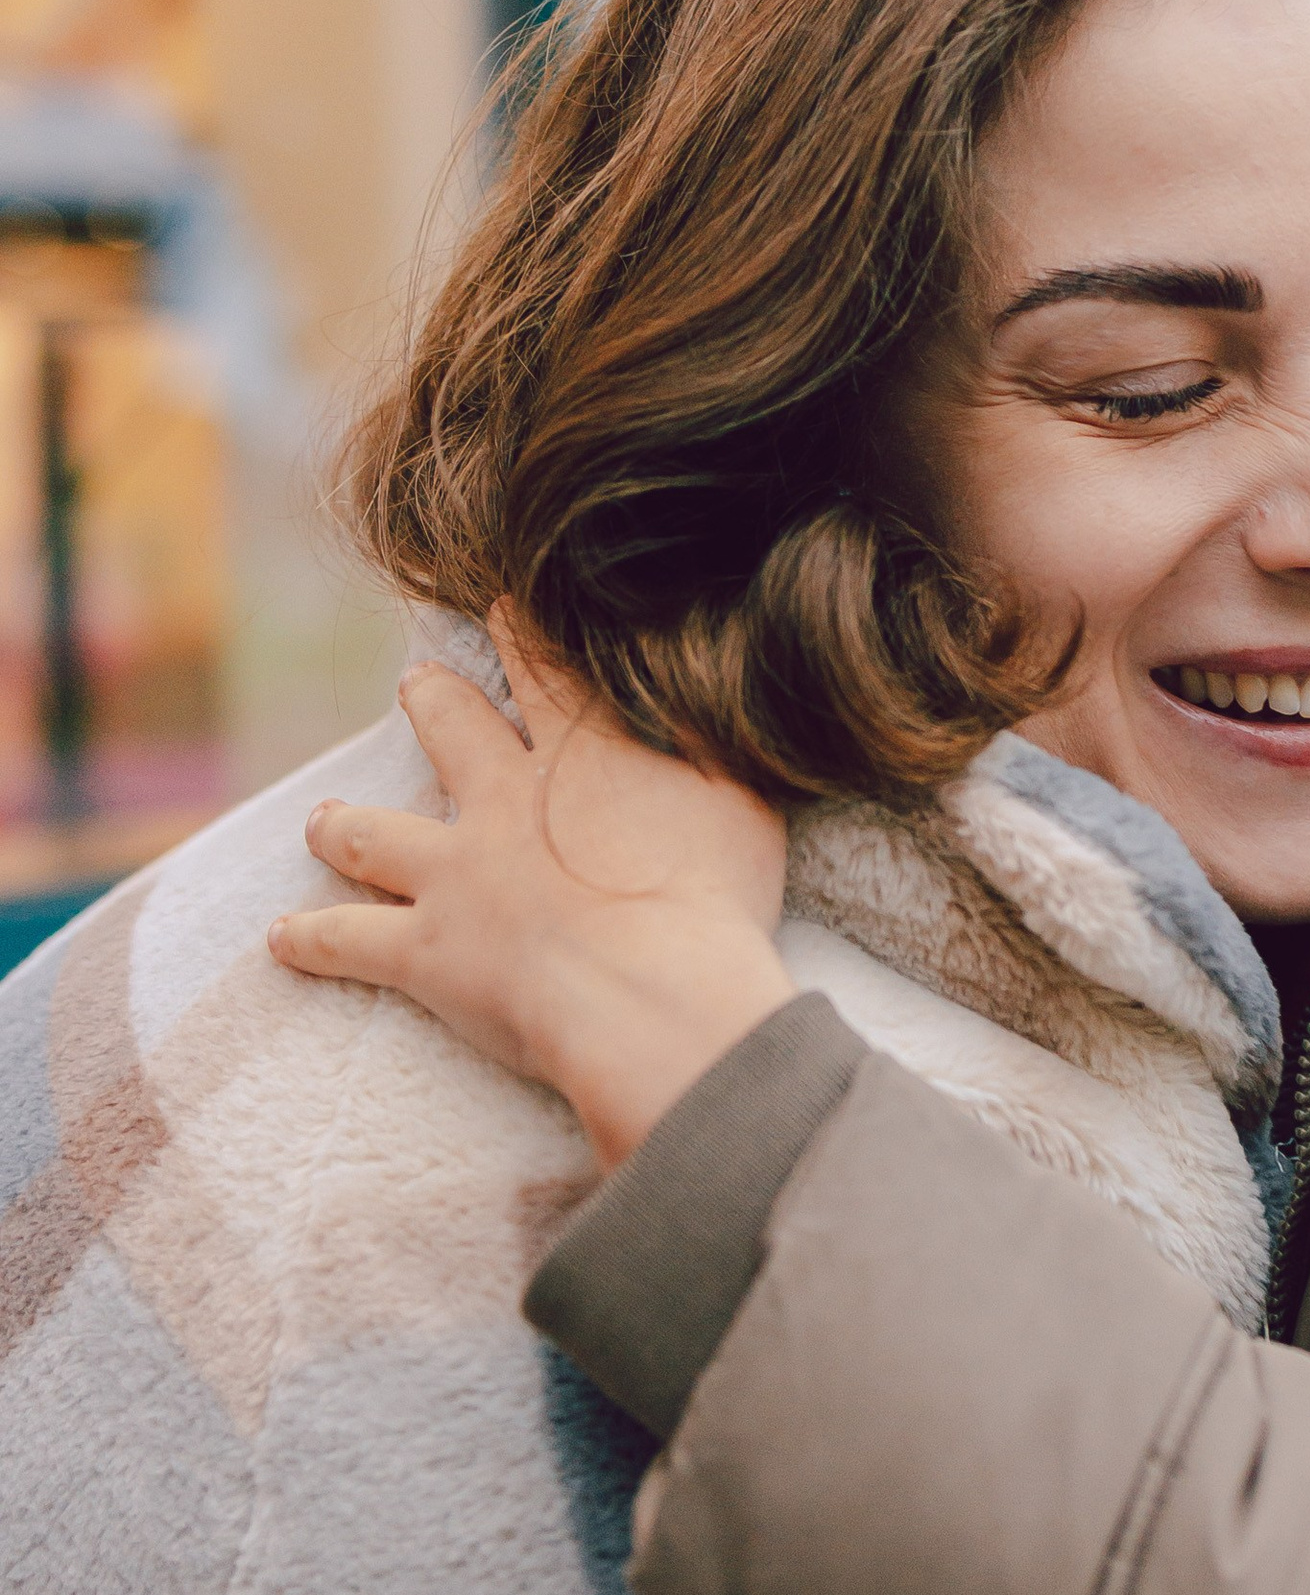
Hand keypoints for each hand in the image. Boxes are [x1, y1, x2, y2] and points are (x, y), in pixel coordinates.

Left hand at [269, 607, 794, 1166]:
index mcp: (584, 753)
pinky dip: (312, 940)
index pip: (546, 670)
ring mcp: (455, 873)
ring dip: (344, 826)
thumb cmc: (715, 898)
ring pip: (377, 833)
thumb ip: (715, 748)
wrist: (651, 991)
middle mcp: (504, 798)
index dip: (521, 632)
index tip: (500, 603)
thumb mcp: (745, 799)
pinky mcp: (425, 950)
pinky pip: (350, 941)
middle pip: (449, 730)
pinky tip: (280, 940)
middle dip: (430, 703)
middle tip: (414, 686)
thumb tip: (723, 699)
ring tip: (323, 819)